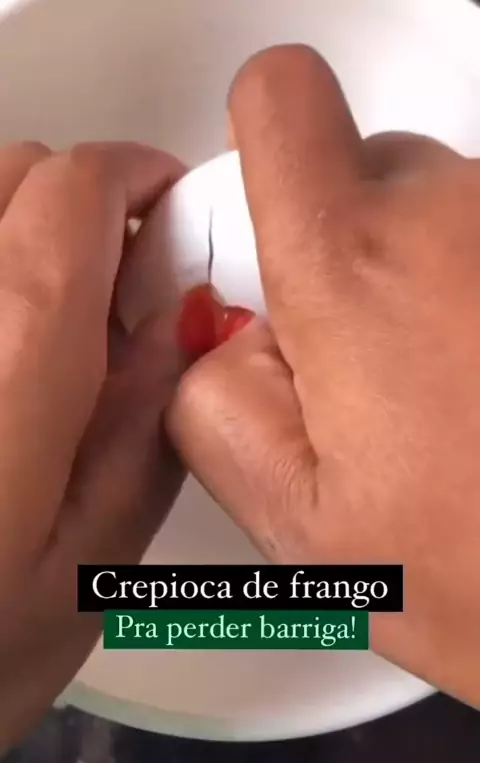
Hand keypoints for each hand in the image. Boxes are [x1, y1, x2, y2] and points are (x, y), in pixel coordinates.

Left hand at [0, 141, 183, 749]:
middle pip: (8, 171)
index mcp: (10, 359)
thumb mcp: (89, 563)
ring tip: (46, 315)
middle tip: (117, 284)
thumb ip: (144, 428)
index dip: (133, 176)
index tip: (169, 212)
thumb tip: (182, 318)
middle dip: (79, 202)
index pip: (72, 190)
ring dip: (15, 224)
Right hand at [169, 46, 479, 706]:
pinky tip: (479, 383)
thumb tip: (215, 342)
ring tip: (436, 391)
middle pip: (363, 167)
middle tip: (354, 358)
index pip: (281, 101)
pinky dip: (469, 294)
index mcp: (354, 273)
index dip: (256, 144)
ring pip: (438, 211)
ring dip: (417, 278)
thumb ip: (210, 401)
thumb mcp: (296, 520)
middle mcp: (457, 223)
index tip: (263, 218)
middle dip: (338, 248)